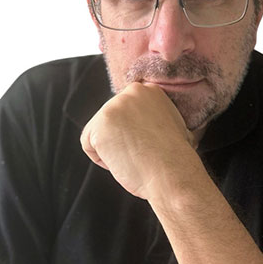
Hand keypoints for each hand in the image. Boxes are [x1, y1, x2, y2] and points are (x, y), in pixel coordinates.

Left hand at [80, 82, 197, 199]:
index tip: (149, 144)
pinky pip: (89, 146)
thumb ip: (151, 115)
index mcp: (149, 90)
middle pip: (111, 120)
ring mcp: (114, 106)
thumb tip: (137, 123)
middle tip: (143, 152)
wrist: (172, 173)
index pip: (125, 112)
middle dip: (122, 139)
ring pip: (99, 132)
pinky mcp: (100, 124)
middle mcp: (131, 92)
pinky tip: (124, 160)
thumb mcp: (171, 124)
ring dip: (113, 149)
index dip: (135, 133)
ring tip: (136, 156)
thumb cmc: (174, 159)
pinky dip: (103, 160)